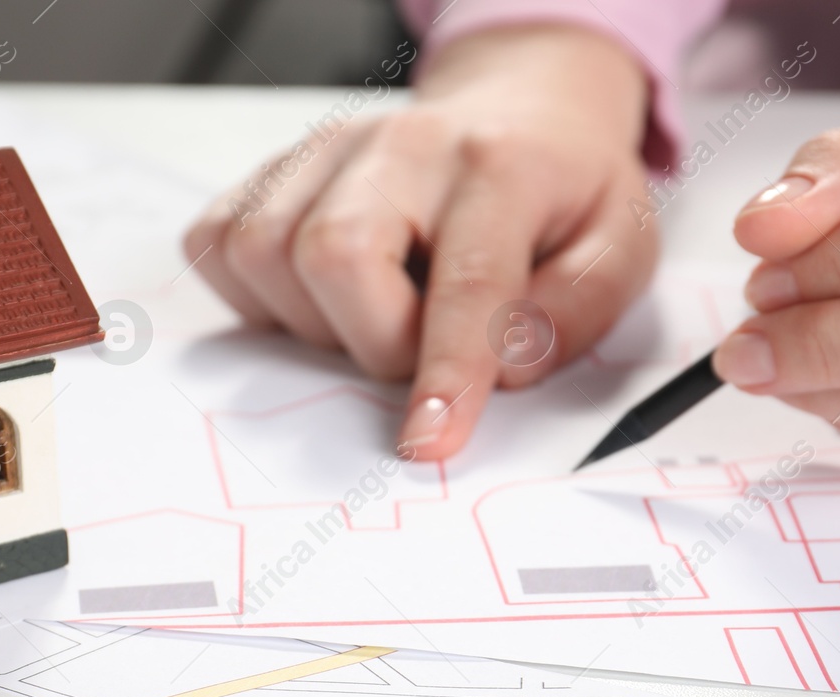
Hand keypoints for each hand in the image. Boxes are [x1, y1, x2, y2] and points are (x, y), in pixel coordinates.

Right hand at [184, 25, 659, 458]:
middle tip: (417, 348)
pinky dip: (258, 296)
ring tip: (376, 312)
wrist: (515, 112)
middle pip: (335, 256)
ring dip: (315, 323)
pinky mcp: (272, 170)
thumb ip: (581, 308)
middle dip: (373, 342)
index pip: (465, 278)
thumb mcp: (620, 245)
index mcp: (498, 165)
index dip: (444, 371)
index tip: (427, 442)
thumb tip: (509, 366)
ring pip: (264, 255)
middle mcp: (400, 144)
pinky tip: (318, 297)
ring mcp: (324, 151)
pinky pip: (219, 247)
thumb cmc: (560, 193)